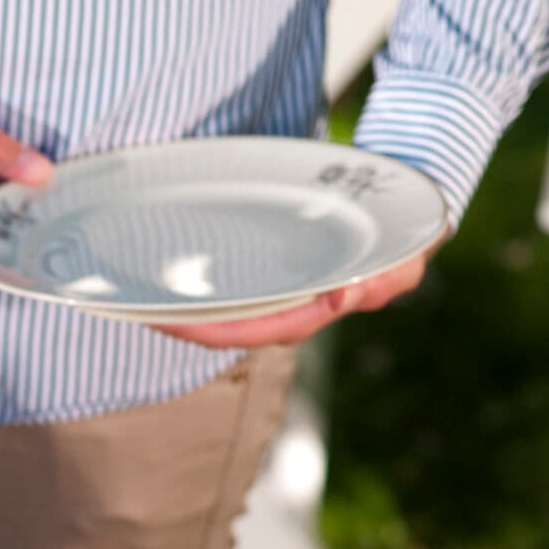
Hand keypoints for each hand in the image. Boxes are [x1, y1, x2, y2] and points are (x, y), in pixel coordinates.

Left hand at [153, 248, 431, 349]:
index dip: (207, 330)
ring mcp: (286, 299)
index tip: (165, 322)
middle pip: (230, 329)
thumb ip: (378, 278)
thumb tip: (343, 296)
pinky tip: (179, 279)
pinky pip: (237, 292)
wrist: (411, 218)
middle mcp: (295, 312)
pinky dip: (208, 290)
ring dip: (190, 310)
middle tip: (137, 310)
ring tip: (145, 298)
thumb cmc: (406, 239)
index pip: (253, 330)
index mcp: (317, 311)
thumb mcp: (401, 257)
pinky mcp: (281, 280)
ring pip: (229, 314)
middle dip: (186, 324)